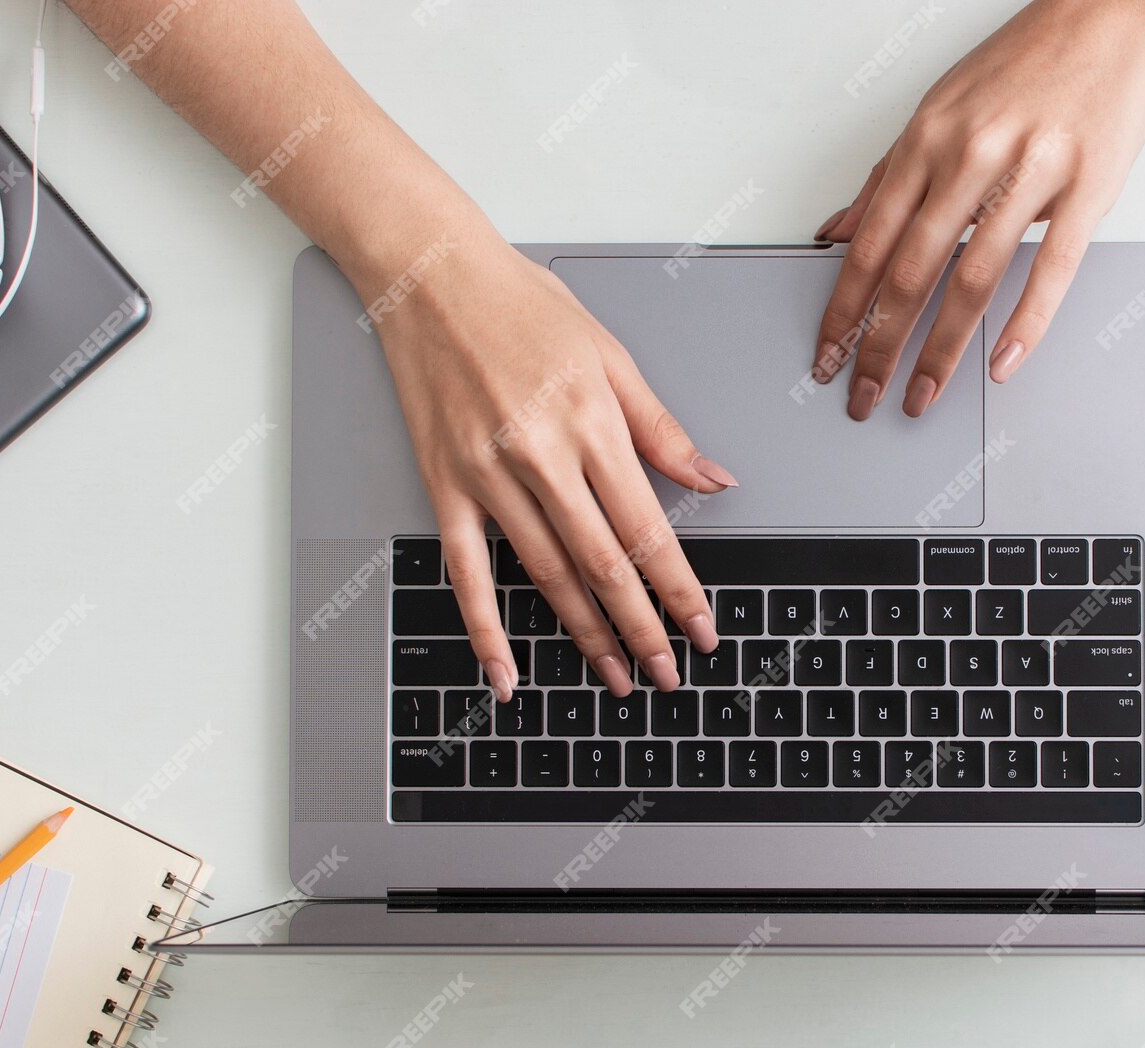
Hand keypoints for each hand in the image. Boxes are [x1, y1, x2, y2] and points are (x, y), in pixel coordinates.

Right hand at [355, 227, 736, 699]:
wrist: (430, 276)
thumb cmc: (522, 305)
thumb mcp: (611, 356)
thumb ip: (661, 430)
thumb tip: (713, 477)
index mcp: (591, 425)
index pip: (647, 529)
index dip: (679, 590)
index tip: (702, 630)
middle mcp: (541, 457)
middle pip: (603, 566)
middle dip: (642, 629)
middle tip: (668, 674)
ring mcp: (489, 476)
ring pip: (546, 576)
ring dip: (585, 635)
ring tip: (615, 675)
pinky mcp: (445, 485)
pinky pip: (466, 572)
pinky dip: (486, 630)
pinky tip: (507, 673)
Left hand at [811, 0, 1144, 418]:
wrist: (1111, 21)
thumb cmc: (1022, 68)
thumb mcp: (935, 111)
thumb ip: (886, 179)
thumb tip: (835, 235)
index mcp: (926, 140)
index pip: (870, 244)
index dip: (843, 309)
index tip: (827, 355)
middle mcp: (970, 155)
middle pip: (912, 271)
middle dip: (879, 345)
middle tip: (863, 395)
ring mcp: (1030, 171)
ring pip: (973, 279)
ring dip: (941, 350)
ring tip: (922, 395)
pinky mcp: (1087, 186)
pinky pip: (1053, 267)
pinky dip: (1026, 324)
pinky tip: (1004, 363)